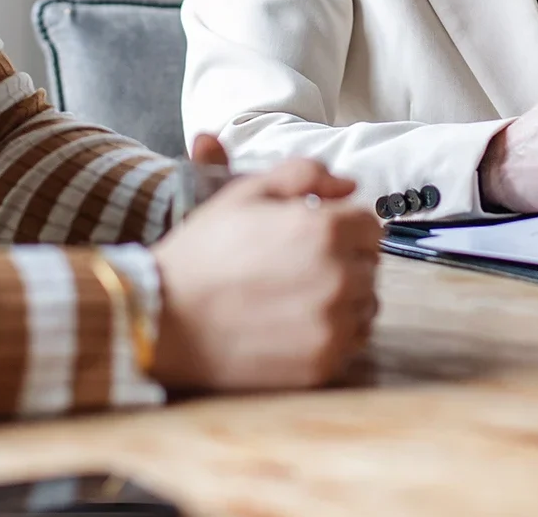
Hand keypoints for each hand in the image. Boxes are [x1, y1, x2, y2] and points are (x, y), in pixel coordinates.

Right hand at [151, 149, 379, 391]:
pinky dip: (335, 333)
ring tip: (300, 296)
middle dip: (345, 260)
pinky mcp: (323, 362)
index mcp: (324, 230)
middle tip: (301, 266)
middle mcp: (338, 277)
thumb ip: (304, 174)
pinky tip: (298, 324)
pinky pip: (353, 342)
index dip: (345, 227)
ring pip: (366, 305)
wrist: (167, 317)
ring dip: (345, 298)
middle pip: (370, 265)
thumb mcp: (246, 193)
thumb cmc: (204, 252)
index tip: (319, 237)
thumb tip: (348, 185)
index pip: (370, 226)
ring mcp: (333, 324)